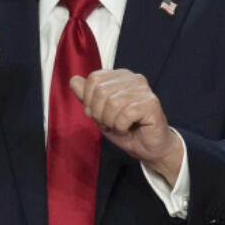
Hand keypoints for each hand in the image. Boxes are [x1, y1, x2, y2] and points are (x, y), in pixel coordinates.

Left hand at [70, 69, 183, 184]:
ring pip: (112, 103)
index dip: (89, 100)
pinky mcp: (151, 103)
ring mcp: (144, 90)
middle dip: (99, 113)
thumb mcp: (99, 113)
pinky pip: (125, 114)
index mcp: (120, 76)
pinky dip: (121, 126)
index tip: (97, 113)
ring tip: (119, 126)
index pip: (94, 78)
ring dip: (111, 121)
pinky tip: (128, 128)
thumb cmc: (126, 129)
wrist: (148, 148)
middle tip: (109, 123)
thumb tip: (73, 80)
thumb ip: (86, 97)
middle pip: (101, 90)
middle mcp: (133, 78)